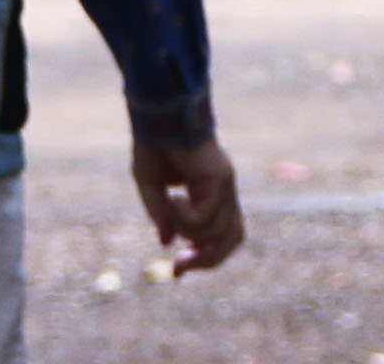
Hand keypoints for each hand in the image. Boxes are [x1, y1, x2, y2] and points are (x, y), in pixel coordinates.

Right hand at [133, 132, 244, 273]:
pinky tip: (171, 199)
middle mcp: (224, 191)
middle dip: (207, 259)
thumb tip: (167, 243)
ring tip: (168, 207)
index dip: (204, 256)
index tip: (176, 270)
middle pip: (233, 238)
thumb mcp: (151, 187)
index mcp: (212, 194)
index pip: (221, 236)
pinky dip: (186, 217)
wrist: (159, 112)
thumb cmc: (155, 144)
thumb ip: (162, 215)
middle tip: (178, 267)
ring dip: (189, 233)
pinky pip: (206, 214)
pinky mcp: (219, 177)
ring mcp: (225, 184)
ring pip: (218, 231)